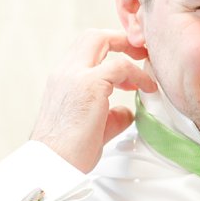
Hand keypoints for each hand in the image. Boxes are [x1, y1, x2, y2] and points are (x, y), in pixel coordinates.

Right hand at [30, 30, 156, 172]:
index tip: (126, 61)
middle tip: (139, 53)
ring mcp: (74, 75)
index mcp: (61, 80)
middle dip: (120, 39)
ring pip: (102, 39)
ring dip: (129, 50)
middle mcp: (65, 72)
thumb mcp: (91, 126)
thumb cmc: (67, 153)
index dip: (108, 49)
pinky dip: (137, 74)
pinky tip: (147, 88)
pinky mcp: (89, 84)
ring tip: (145, 67)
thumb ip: (110, 114)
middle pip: (92, 36)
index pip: (84, 50)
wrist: (52, 164)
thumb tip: (126, 110)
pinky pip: (120, 66)